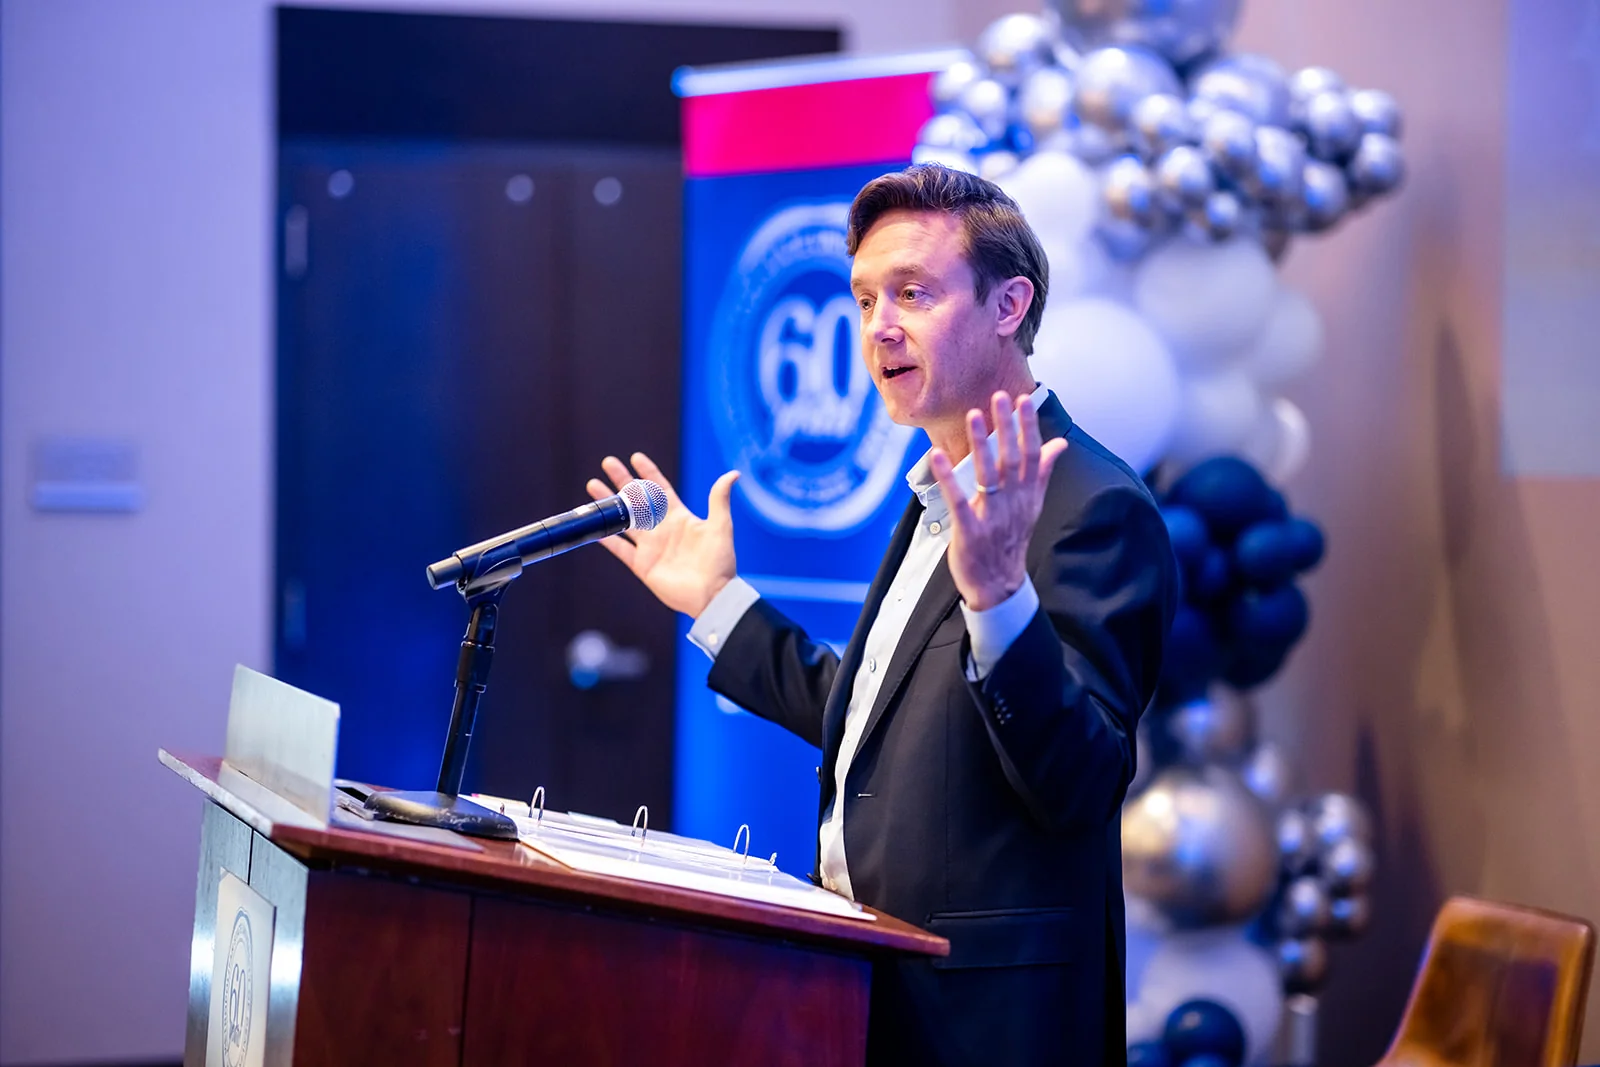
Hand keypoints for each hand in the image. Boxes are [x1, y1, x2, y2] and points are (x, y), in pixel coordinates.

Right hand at [586, 452, 738, 617]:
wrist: (712, 595)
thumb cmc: (720, 561)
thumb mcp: (721, 526)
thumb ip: (719, 499)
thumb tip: (734, 473)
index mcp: (680, 517)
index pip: (660, 489)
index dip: (649, 473)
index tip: (636, 457)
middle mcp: (662, 529)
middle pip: (637, 500)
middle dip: (622, 481)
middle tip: (607, 463)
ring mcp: (651, 547)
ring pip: (624, 521)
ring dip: (609, 505)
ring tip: (593, 487)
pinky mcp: (643, 566)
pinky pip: (622, 550)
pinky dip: (609, 540)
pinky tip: (595, 528)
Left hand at [929, 392, 1068, 611]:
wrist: (999, 585)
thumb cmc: (1011, 540)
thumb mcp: (1032, 505)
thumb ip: (1043, 472)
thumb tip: (1059, 444)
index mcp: (1028, 494)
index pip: (1031, 454)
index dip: (1028, 426)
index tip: (1023, 400)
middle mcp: (1013, 502)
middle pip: (1012, 459)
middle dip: (1007, 427)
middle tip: (1000, 397)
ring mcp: (992, 516)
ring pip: (988, 474)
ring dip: (980, 444)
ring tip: (973, 415)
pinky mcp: (970, 530)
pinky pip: (958, 500)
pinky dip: (948, 478)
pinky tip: (937, 456)